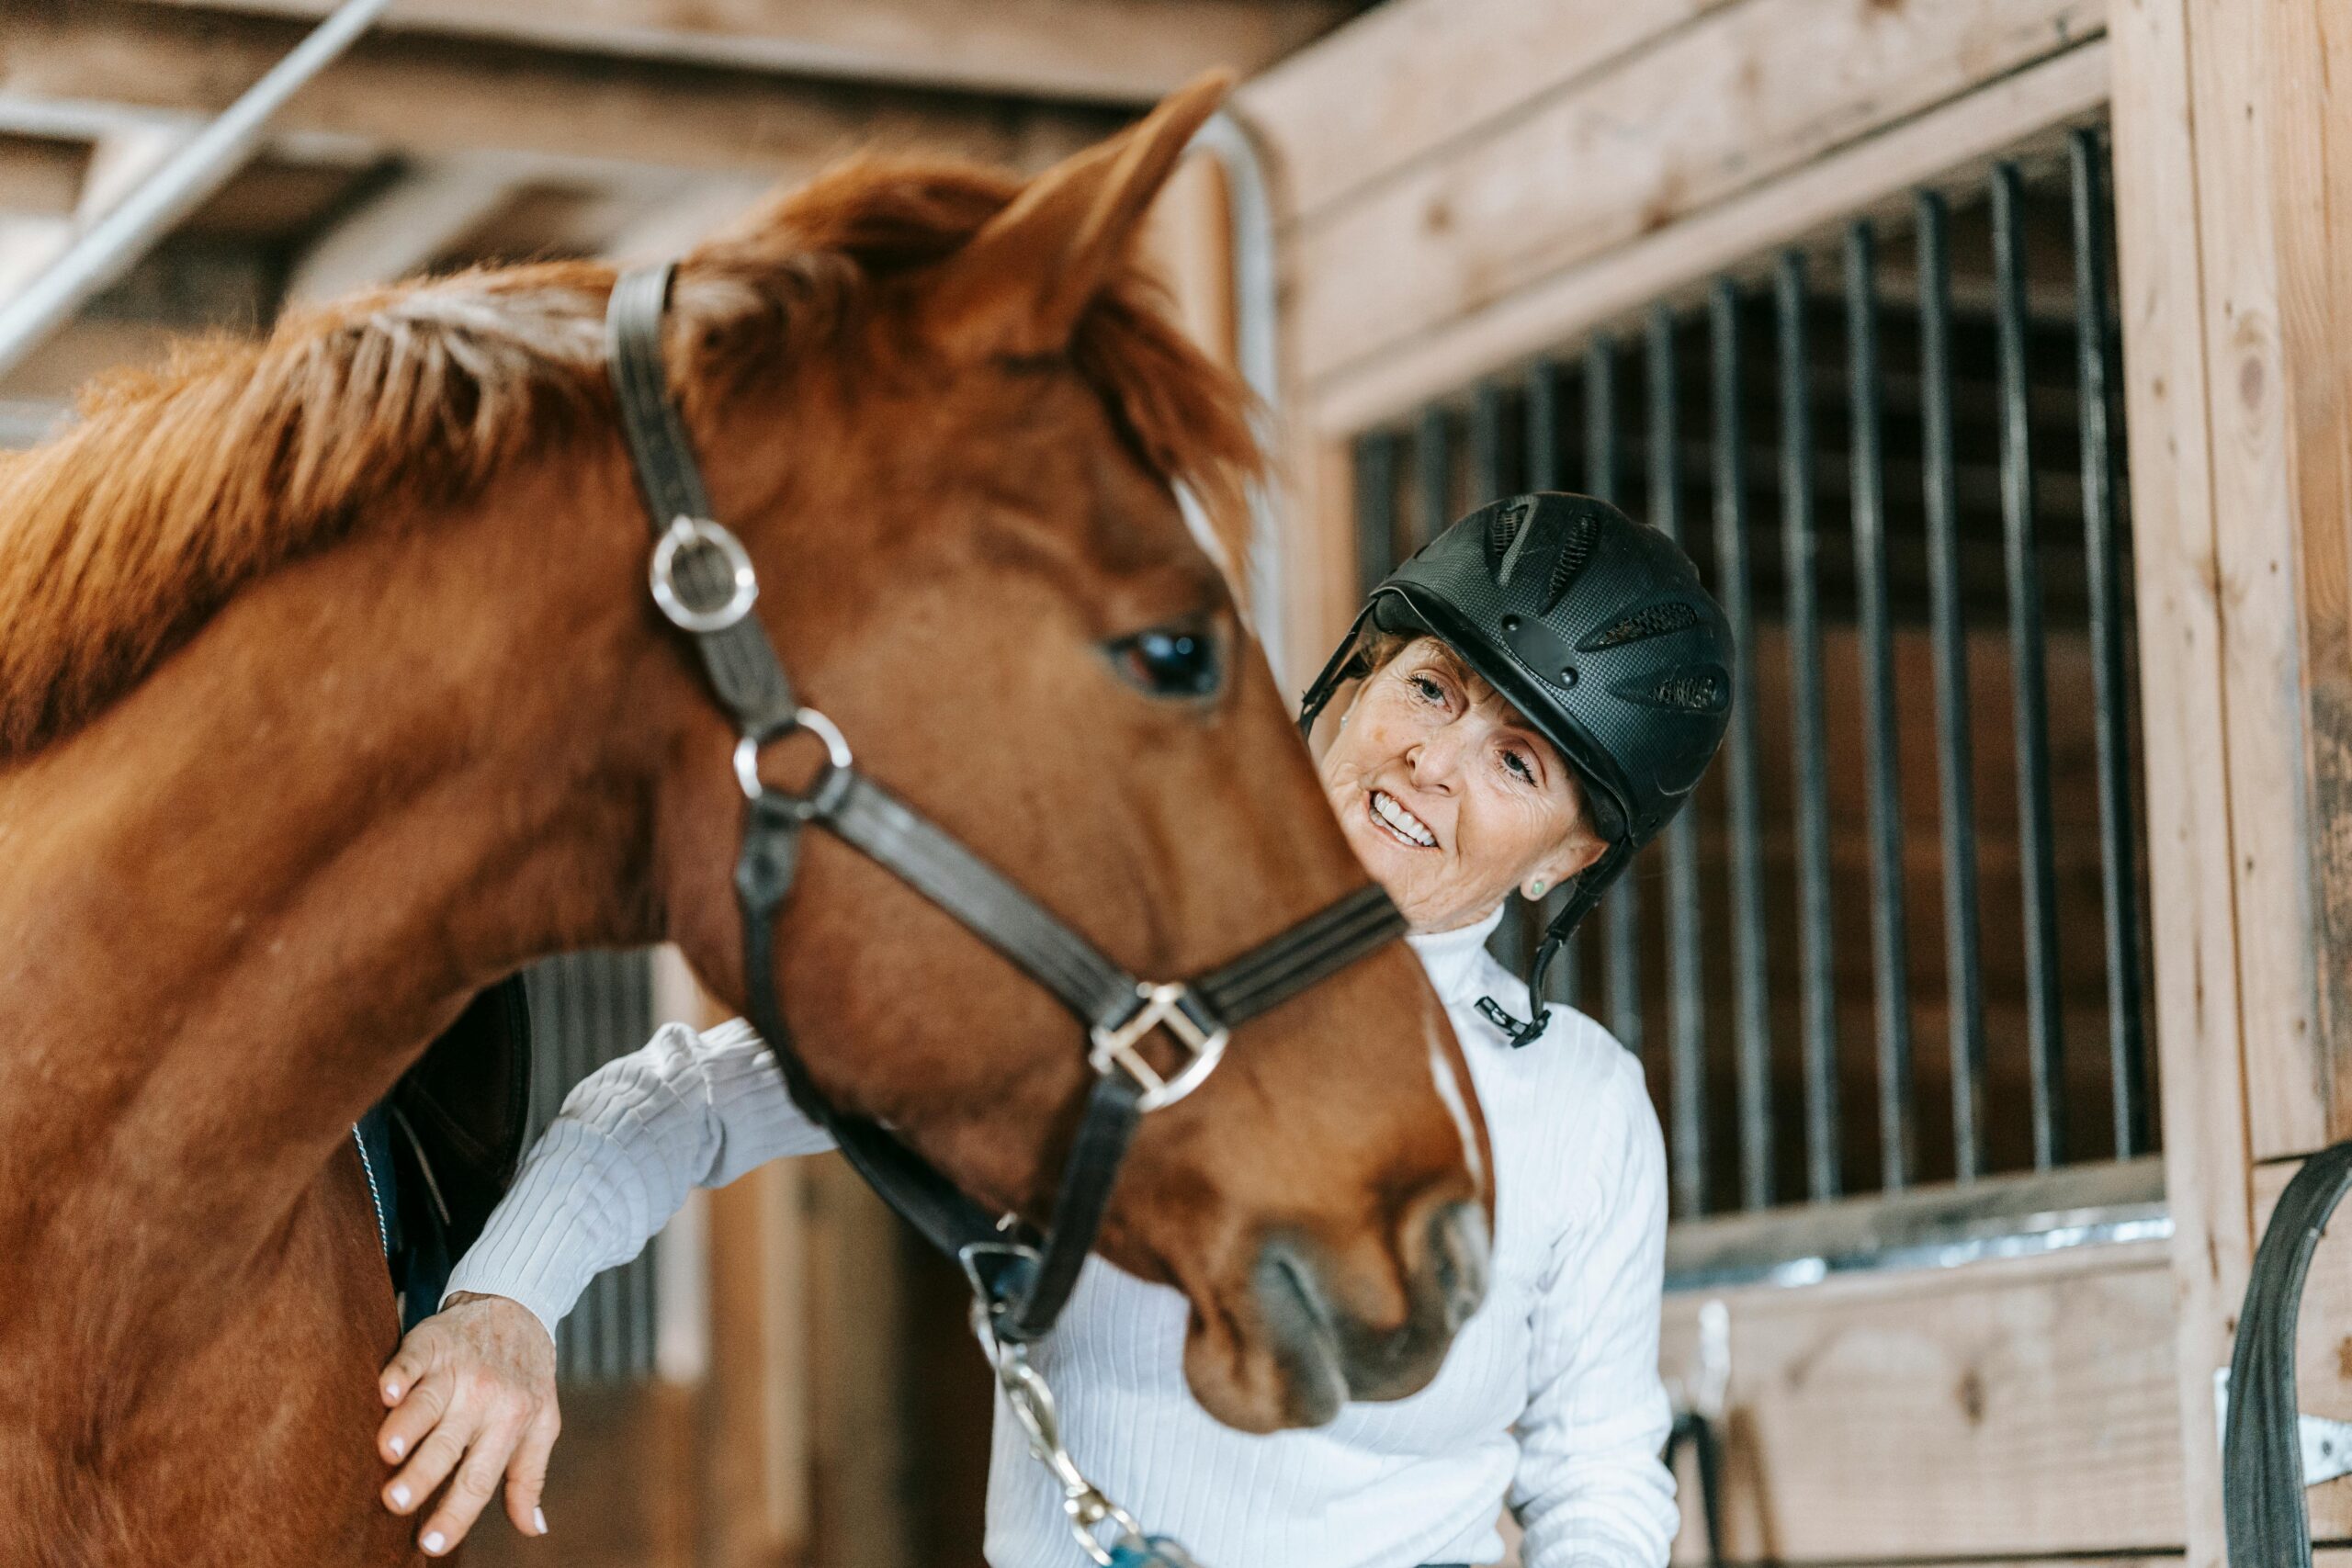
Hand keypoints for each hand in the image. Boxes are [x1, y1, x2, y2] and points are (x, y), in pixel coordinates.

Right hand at [376, 1291, 559, 1554]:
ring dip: (407, 1426)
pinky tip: (386, 1391)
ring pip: (428, 1402)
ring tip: (387, 1451)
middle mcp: (483, 1398)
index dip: (455, 1514)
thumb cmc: (525, 1377)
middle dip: (422, 1475)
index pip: (480, 1479)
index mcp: (510, 1424)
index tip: (429, 1545)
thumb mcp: (542, 1424)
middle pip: (449, 1444)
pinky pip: (413, 1357)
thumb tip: (532, 1530)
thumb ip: (530, 1477)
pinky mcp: (432, 1341)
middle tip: (396, 1502)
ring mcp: (457, 1368)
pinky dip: (399, 1373)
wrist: (519, 1305)